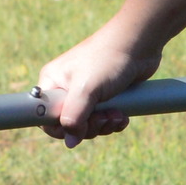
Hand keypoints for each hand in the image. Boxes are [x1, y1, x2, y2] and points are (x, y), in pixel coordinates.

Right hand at [35, 28, 163, 146]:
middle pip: (70, 125)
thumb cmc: (108, 59)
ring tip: (117, 114)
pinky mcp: (105, 97)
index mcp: (53, 83)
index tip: (77, 127)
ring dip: (105, 125)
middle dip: (90, 127)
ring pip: (89, 125)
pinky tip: (123, 115)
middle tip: (103, 117)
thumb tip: (70, 142)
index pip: (45, 117)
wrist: (139, 43)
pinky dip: (113, 121)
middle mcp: (66, 89)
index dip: (60, 128)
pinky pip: (104, 120)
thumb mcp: (86, 90)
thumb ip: (73, 117)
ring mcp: (86, 94)